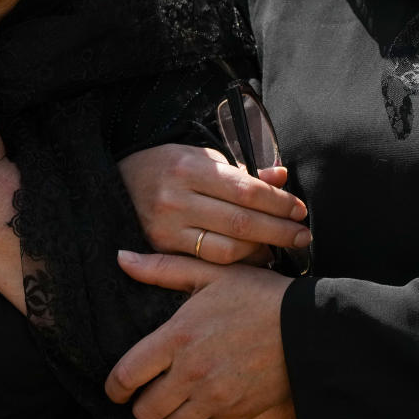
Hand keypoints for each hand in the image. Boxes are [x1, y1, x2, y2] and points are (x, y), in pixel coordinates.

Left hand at [105, 251, 296, 418]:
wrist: (308, 326)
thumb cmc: (257, 295)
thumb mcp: (209, 273)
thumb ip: (162, 268)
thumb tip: (122, 258)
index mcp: (177, 336)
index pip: (126, 375)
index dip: (114, 388)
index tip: (118, 389)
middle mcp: (191, 372)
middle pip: (145, 410)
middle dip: (142, 406)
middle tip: (149, 397)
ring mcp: (214, 397)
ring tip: (173, 409)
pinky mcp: (238, 415)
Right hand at [118, 144, 309, 264]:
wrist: (117, 183)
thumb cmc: (166, 166)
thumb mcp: (199, 157)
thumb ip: (240, 171)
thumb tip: (280, 176)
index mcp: (190, 168)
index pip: (246, 190)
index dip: (278, 202)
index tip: (298, 209)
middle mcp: (177, 198)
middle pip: (241, 222)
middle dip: (279, 230)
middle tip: (302, 234)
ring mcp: (168, 226)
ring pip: (227, 248)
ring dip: (261, 250)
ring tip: (279, 246)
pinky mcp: (162, 247)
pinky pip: (209, 260)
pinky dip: (237, 261)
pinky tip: (252, 255)